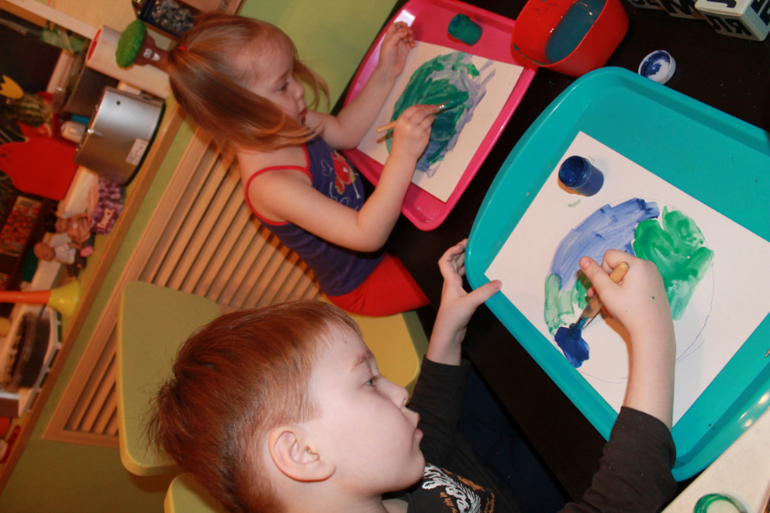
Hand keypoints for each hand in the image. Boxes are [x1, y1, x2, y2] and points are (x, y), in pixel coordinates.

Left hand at [376, 22, 414, 80]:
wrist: (389, 70)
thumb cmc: (387, 56)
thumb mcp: (390, 43)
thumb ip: (398, 35)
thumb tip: (406, 29)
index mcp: (389, 37)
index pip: (394, 26)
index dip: (400, 24)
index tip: (405, 25)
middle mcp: (395, 40)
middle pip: (402, 30)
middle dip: (407, 30)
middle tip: (410, 34)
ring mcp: (400, 45)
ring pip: (407, 36)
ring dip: (411, 36)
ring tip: (411, 41)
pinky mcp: (405, 51)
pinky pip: (410, 44)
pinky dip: (412, 43)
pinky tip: (412, 46)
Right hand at [390, 104, 435, 162]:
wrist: (403, 155)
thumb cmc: (401, 140)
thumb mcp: (400, 127)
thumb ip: (409, 117)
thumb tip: (421, 107)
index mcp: (401, 121)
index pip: (413, 108)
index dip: (420, 106)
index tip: (425, 105)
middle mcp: (410, 125)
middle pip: (422, 112)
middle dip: (429, 108)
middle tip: (434, 107)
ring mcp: (418, 131)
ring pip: (428, 119)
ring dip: (432, 116)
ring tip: (432, 115)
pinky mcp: (425, 136)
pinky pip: (429, 127)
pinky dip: (429, 125)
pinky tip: (427, 127)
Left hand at [427, 240, 500, 364]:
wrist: (448, 334)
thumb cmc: (452, 317)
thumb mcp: (469, 303)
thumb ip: (484, 292)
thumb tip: (498, 282)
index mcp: (450, 281)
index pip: (445, 261)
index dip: (451, 251)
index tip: (463, 244)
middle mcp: (451, 284)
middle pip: (453, 264)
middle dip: (460, 253)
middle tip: (471, 246)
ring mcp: (455, 292)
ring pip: (458, 273)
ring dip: (464, 263)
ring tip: (475, 256)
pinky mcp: (461, 299)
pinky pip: (464, 281)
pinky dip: (470, 275)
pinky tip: (478, 275)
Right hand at [579, 250, 673, 345]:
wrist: (654, 332)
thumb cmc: (629, 311)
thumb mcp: (607, 292)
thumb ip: (594, 274)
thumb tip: (583, 259)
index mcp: (637, 264)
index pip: (610, 256)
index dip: (603, 271)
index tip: (606, 288)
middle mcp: (647, 265)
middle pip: (618, 265)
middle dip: (607, 280)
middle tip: (602, 297)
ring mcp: (653, 276)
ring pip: (626, 275)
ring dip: (615, 287)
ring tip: (612, 304)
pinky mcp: (656, 285)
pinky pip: (635, 281)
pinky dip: (627, 289)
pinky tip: (626, 304)